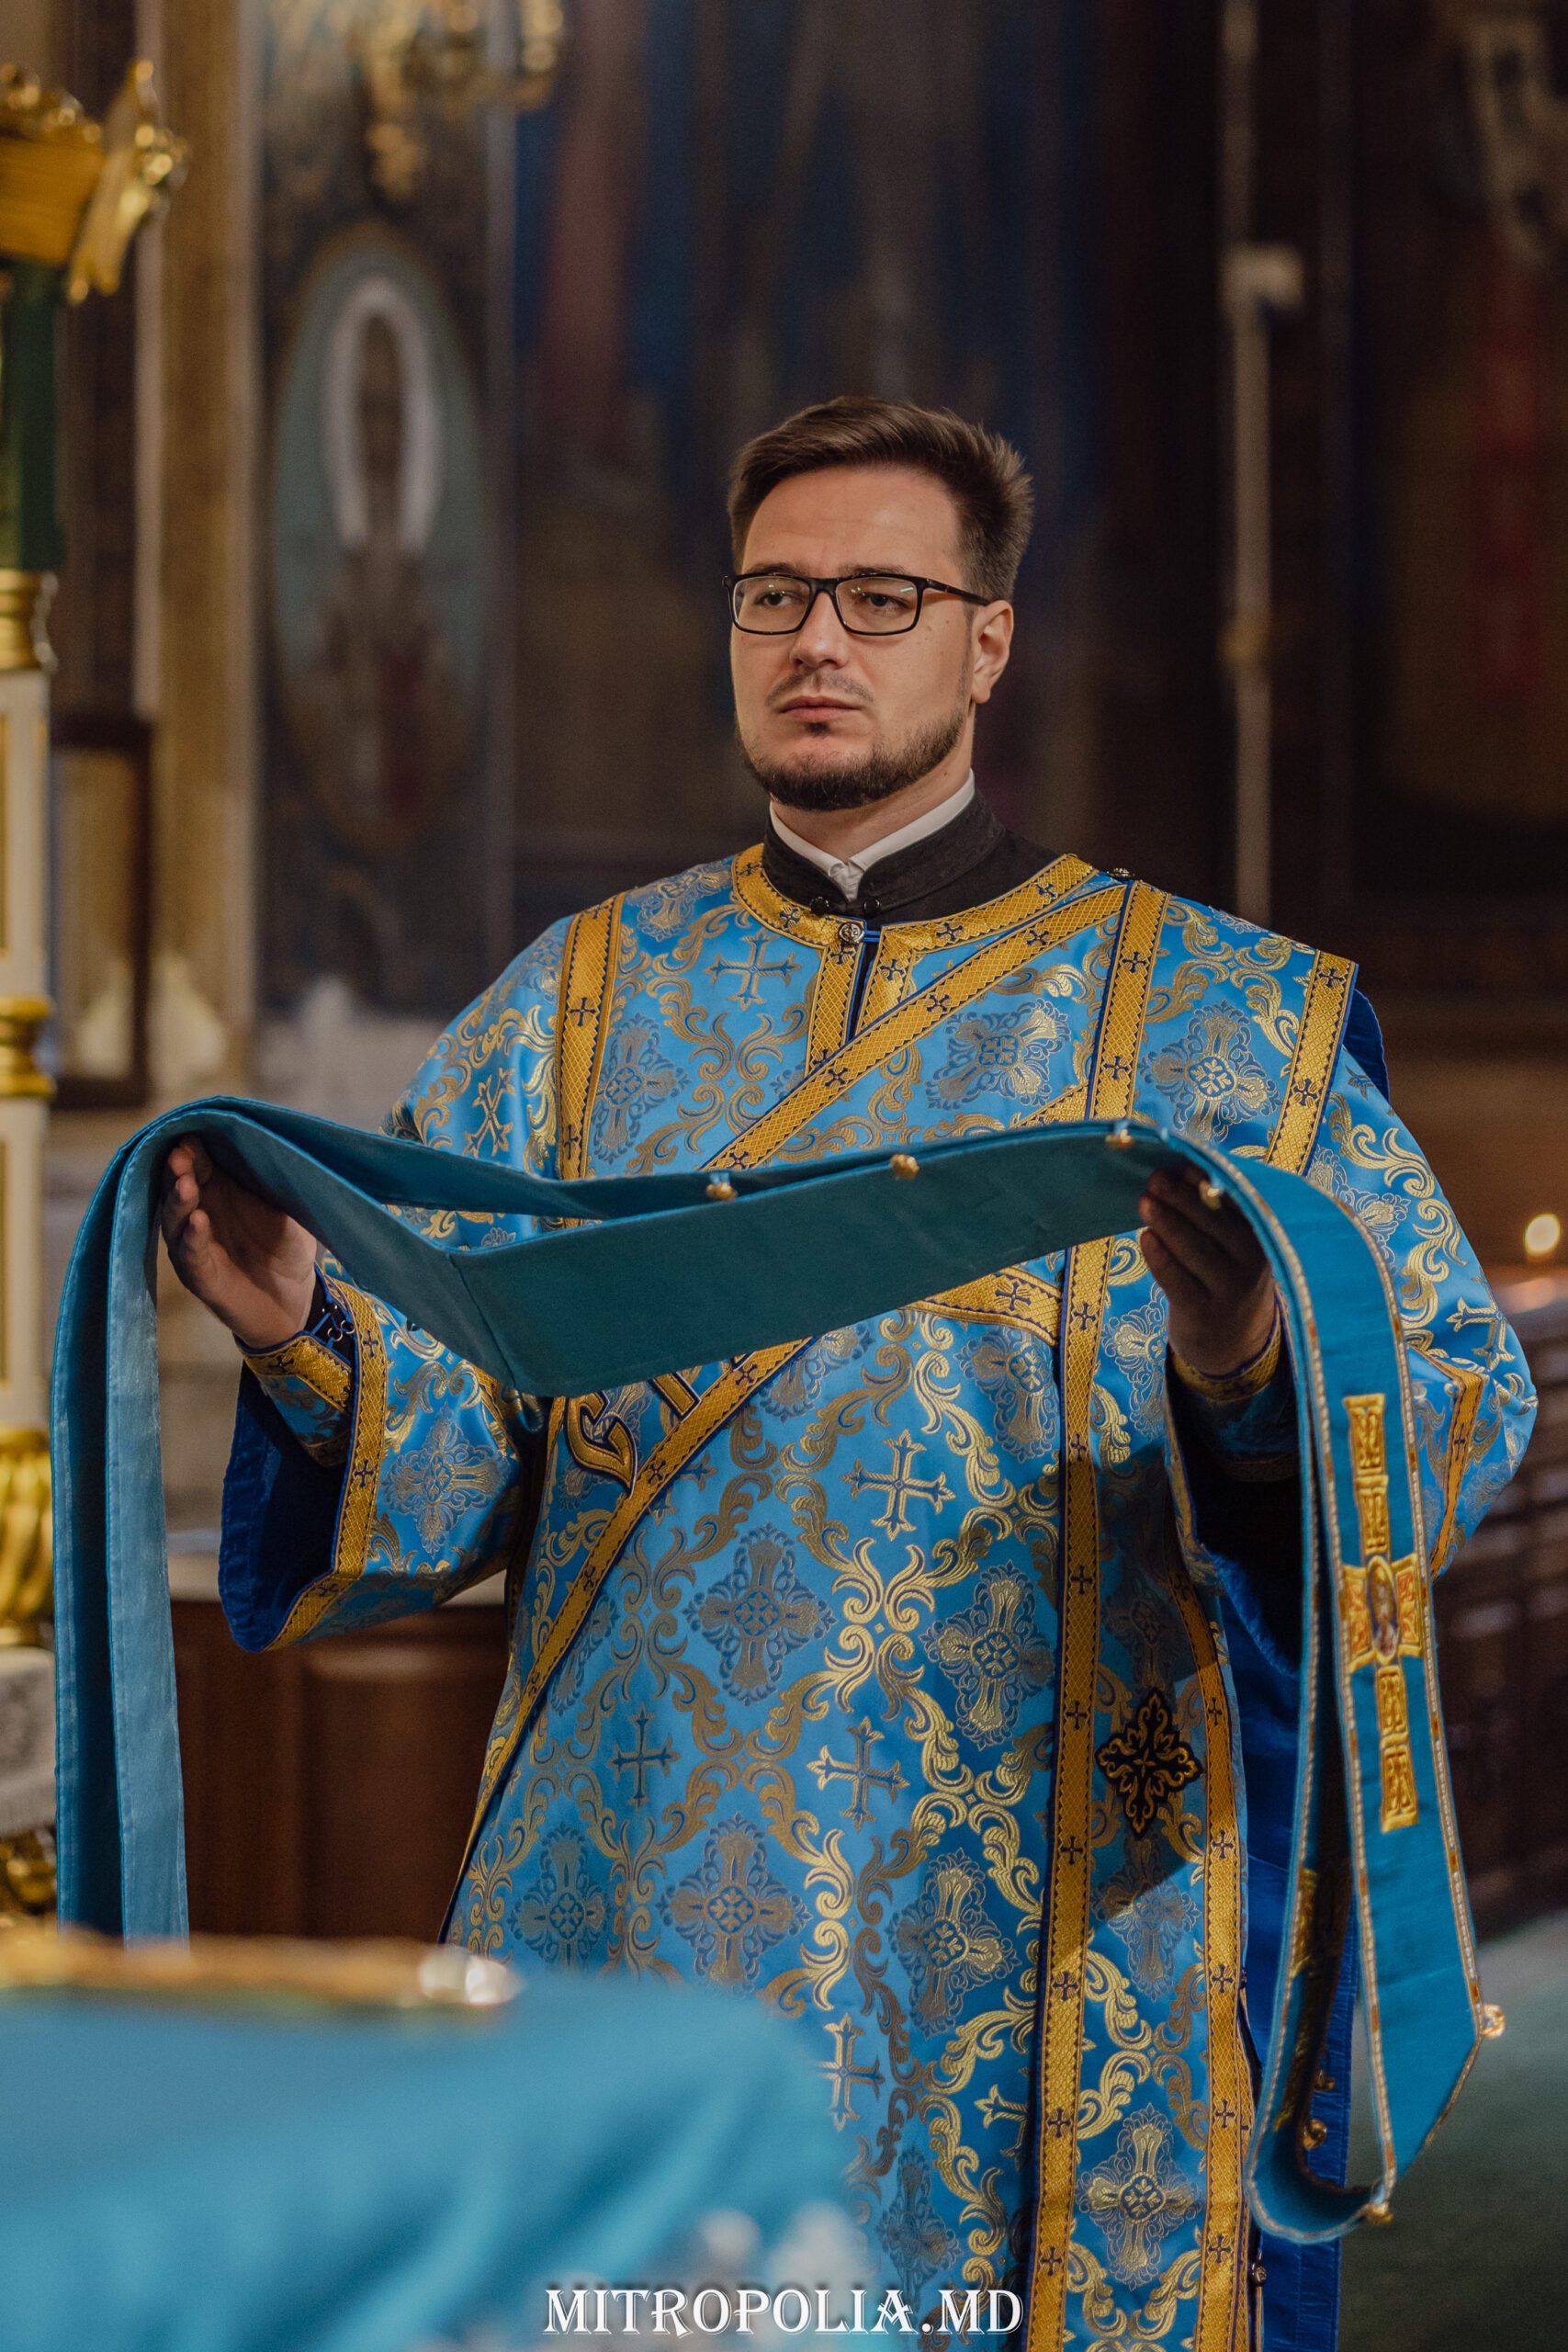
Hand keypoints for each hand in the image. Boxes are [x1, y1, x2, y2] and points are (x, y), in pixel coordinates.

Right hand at [160, 1137, 317, 1352]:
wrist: (295, 1302)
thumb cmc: (288, 1248)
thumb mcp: (289, 1208)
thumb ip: (277, 1180)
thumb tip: (272, 1142)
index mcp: (219, 1192)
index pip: (198, 1164)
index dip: (193, 1151)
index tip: (192, 1135)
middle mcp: (199, 1215)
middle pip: (178, 1187)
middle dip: (177, 1170)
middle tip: (179, 1155)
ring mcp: (195, 1246)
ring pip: (175, 1221)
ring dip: (179, 1201)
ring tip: (186, 1184)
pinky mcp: (200, 1276)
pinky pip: (191, 1255)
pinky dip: (192, 1238)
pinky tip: (198, 1221)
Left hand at [1138, 1166, 1276, 1377]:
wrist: (1232, 1340)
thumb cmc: (1223, 1273)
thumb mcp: (1233, 1243)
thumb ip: (1215, 1211)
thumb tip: (1178, 1166)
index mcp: (1261, 1236)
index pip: (1235, 1202)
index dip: (1208, 1181)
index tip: (1182, 1162)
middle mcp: (1252, 1262)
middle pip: (1213, 1225)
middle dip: (1182, 1198)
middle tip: (1154, 1178)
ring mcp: (1229, 1290)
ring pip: (1195, 1251)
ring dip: (1167, 1223)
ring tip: (1144, 1202)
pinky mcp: (1203, 1313)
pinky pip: (1178, 1281)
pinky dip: (1160, 1258)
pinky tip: (1145, 1238)